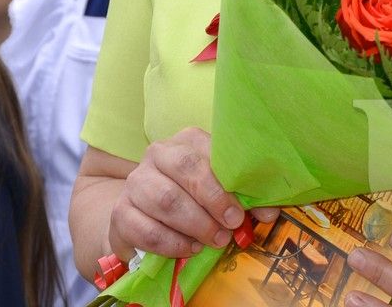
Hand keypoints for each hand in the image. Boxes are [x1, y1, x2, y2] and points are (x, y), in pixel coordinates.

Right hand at [106, 127, 276, 260]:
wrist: (142, 217)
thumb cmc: (189, 200)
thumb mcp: (219, 194)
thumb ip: (244, 199)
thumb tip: (270, 211)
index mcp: (185, 142)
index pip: (207, 152)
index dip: (227, 183)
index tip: (242, 211)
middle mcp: (157, 154)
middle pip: (185, 168)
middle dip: (213, 200)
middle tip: (231, 225)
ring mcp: (135, 182)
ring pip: (166, 200)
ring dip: (196, 224)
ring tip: (215, 240)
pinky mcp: (121, 213)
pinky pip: (147, 229)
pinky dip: (173, 242)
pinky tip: (190, 248)